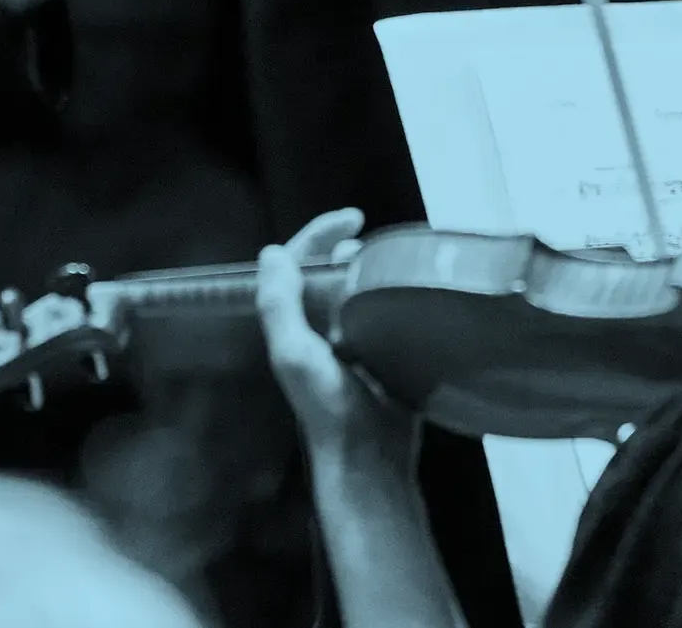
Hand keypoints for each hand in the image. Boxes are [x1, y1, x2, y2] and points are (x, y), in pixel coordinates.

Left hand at [256, 208, 410, 466]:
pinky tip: (409, 294)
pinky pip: (382, 318)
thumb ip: (279, 306)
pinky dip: (392, 298)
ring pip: (355, 293)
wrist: (372, 463)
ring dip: (368, 271)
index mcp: (294, 327)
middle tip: (367, 235)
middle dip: (342, 247)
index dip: (318, 234)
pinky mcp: (379, 362)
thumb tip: (272, 252)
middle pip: (325, 274)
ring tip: (388, 258)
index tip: (353, 217)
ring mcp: (350, 348)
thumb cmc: (329, 411)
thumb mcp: (295, 355)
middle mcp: (317, 333)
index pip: (298, 264)